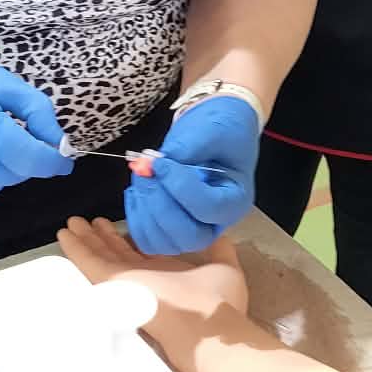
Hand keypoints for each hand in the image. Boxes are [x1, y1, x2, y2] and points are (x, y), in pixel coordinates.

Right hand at [57, 216, 249, 371]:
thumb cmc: (216, 302)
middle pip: (117, 254)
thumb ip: (219, 246)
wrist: (203, 328)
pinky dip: (76, 248)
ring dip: (86, 238)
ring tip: (73, 222)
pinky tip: (64, 234)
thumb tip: (215, 227)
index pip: (142, 254)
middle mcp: (144, 278)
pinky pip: (90, 262)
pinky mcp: (112, 284)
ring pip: (101, 256)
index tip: (119, 225)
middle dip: (103, 237)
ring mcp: (126, 282)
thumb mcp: (224, 265)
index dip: (129, 239)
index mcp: (167, 274)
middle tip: (88, 221)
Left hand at [125, 96, 259, 254]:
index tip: (160, 162)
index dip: (180, 187)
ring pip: (166, 243)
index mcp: (236, 199)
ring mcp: (195, 228)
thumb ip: (188, 148)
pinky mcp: (174, 227)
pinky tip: (135, 193)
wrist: (217, 132)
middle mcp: (217, 222)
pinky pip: (151, 240)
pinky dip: (137, 221)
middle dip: (160, 206)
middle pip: (189, 236)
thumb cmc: (222, 129)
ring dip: (146, 213)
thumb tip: (156, 166)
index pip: (208, 207)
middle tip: (145, 173)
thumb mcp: (212, 130)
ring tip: (140, 179)